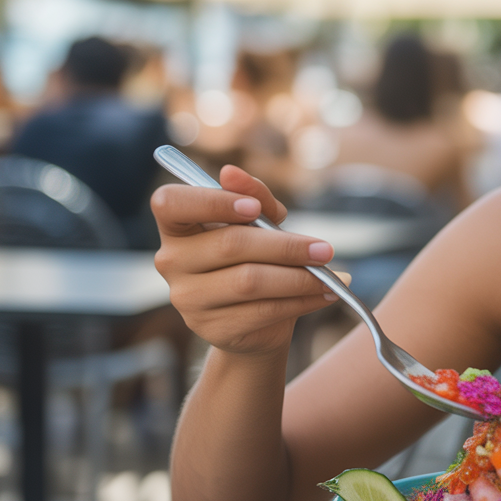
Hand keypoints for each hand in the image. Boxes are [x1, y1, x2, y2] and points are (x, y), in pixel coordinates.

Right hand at [151, 164, 337, 358]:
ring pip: (250, 282)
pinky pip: (263, 311)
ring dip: (299, 277)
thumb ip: (253, 196)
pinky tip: (324, 294)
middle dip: (285, 246)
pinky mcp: (211, 328)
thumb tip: (231, 172)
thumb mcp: (258, 222)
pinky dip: (301, 301)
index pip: (170, 204)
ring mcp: (187, 299)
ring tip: (330, 275)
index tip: (253, 207)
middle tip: (325, 249)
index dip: (211, 202)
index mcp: (177, 226)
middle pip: (230, 245)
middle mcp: (172, 262)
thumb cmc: (254, 258)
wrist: (255, 321)